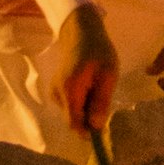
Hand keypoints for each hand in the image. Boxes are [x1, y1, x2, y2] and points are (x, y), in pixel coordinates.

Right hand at [53, 3, 121, 138]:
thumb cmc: (98, 51)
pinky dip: (81, 101)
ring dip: (87, 108)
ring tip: (97, 87)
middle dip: (89, 118)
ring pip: (73, 113)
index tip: (103, 129)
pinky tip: (89, 86)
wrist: (81, 32)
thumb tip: (96, 127)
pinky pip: (70, 105)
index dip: (88, 132)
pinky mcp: (57, 89)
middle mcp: (58, 94)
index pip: (74, 124)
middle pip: (74, 120)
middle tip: (104, 99)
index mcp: (70, 91)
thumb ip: (101, 102)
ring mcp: (55, 91)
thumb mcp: (108, 75)